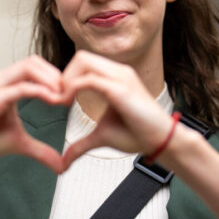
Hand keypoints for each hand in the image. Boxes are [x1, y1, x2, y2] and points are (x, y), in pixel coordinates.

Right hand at [0, 56, 66, 172]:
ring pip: (29, 67)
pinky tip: (53, 101)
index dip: (56, 77)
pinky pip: (21, 87)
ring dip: (51, 79)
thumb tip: (60, 166)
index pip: (36, 67)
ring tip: (64, 96)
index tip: (70, 95)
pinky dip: (40, 91)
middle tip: (70, 94)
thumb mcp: (20, 144)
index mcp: (8, 84)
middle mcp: (1, 80)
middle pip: (35, 61)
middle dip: (56, 75)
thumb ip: (41, 151)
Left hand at [60, 51, 173, 170]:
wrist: (162, 141)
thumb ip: (80, 145)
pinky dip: (72, 88)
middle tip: (57, 99)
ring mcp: (121, 77)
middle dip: (63, 75)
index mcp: (114, 77)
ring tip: (61, 102)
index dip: (66, 78)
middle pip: (81, 57)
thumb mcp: (101, 136)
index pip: (83, 63)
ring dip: (66, 80)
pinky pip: (89, 79)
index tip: (58, 100)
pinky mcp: (121, 89)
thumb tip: (64, 161)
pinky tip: (67, 104)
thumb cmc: (138, 134)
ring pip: (83, 61)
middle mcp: (118, 72)